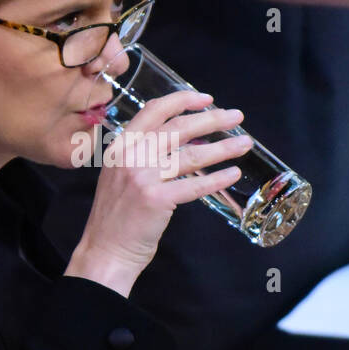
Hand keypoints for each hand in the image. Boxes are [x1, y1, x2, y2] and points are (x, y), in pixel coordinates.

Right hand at [66, 90, 252, 296]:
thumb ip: (144, 154)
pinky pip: (195, 185)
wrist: (104, 250)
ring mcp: (142, 177)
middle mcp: (130, 156)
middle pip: (179, 128)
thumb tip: (190, 139)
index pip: (155, 111)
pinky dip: (218, 178)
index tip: (207, 99)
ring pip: (192, 155)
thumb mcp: (120, 174)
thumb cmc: (117, 216)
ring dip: (223, 148)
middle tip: (236, 117)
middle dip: (213, 119)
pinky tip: (233, 174)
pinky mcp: (157, 199)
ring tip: (244, 144)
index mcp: (120, 146)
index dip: (183, 100)